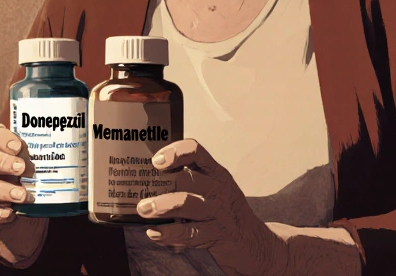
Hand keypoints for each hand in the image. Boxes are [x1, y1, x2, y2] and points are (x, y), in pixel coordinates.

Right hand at [0, 123, 47, 265]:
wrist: (20, 211)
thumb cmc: (28, 179)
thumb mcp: (34, 164)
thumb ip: (41, 156)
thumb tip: (74, 150)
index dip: (1, 138)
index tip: (19, 145)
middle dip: (2, 162)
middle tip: (22, 168)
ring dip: (3, 190)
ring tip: (23, 195)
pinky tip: (11, 213)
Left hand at [138, 139, 288, 275]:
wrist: (254, 243)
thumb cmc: (225, 212)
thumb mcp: (213, 190)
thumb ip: (189, 179)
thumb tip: (147, 177)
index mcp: (216, 173)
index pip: (196, 152)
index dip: (175, 153)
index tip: (156, 162)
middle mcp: (219, 189)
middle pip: (187, 179)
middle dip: (160, 187)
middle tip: (141, 195)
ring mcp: (219, 212)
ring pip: (187, 204)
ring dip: (162, 206)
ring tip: (144, 210)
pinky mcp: (217, 235)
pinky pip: (189, 233)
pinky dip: (169, 233)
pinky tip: (155, 233)